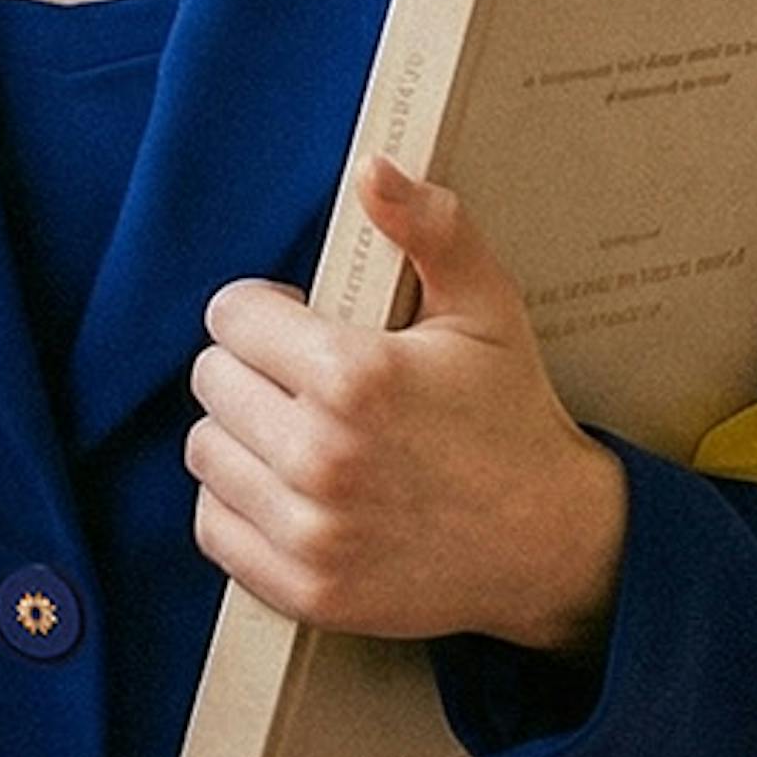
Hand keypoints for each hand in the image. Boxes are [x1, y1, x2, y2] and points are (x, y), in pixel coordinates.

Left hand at [187, 160, 626, 660]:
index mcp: (355, 375)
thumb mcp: (483, 309)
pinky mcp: (303, 587)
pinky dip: (239, 505)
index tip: (300, 327)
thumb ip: (429, 228)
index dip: (265, 312)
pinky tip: (290, 489)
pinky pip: (213, 527)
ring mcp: (309, 529)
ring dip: (241, 436)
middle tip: (304, 382)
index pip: (231, 315)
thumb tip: (372, 168)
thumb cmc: (511, 417)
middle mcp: (322, 455)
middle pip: (210, 380)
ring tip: (298, 433)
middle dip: (250, 369)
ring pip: (204, 452)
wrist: (551, 543)